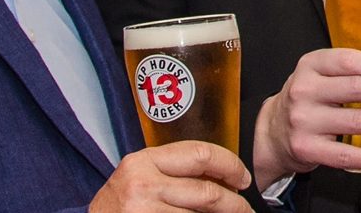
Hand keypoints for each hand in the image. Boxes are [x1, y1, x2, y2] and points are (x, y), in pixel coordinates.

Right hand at [89, 140, 249, 211]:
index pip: (200, 153)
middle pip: (207, 191)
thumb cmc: (116, 208)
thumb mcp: (138, 178)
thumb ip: (172, 171)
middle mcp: (143, 184)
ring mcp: (144, 211)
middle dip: (234, 202)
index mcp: (143, 162)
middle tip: (244, 207)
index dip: (229, 165)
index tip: (242, 177)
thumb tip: (221, 176)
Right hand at [251, 48, 360, 187]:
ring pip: (357, 121)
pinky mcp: (306, 148)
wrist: (274, 132)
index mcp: (312, 65)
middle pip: (357, 89)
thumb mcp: (331, 76)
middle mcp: (304, 89)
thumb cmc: (312, 100)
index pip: (350, 61)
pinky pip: (347, 154)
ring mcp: (303, 120)